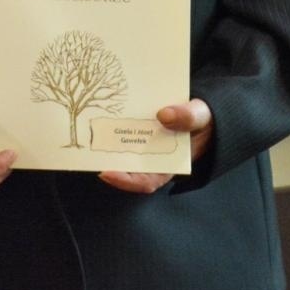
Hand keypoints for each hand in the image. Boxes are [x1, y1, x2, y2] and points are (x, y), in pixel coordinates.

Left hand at [98, 98, 212, 193]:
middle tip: (87, 146)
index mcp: (168, 166)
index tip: (106, 174)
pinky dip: (110, 120)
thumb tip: (164, 115)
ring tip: (86, 125)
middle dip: (105, 157)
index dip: (125, 181)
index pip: (144, 181)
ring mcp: (139, 144)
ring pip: (117, 146)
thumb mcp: (202, 118)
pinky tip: (98, 109)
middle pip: (124, 163)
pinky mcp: (134, 129)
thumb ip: (189, 118)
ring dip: (102, 138)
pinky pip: (119, 127)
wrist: (201, 112)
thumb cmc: (203, 121)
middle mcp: (149, 158)